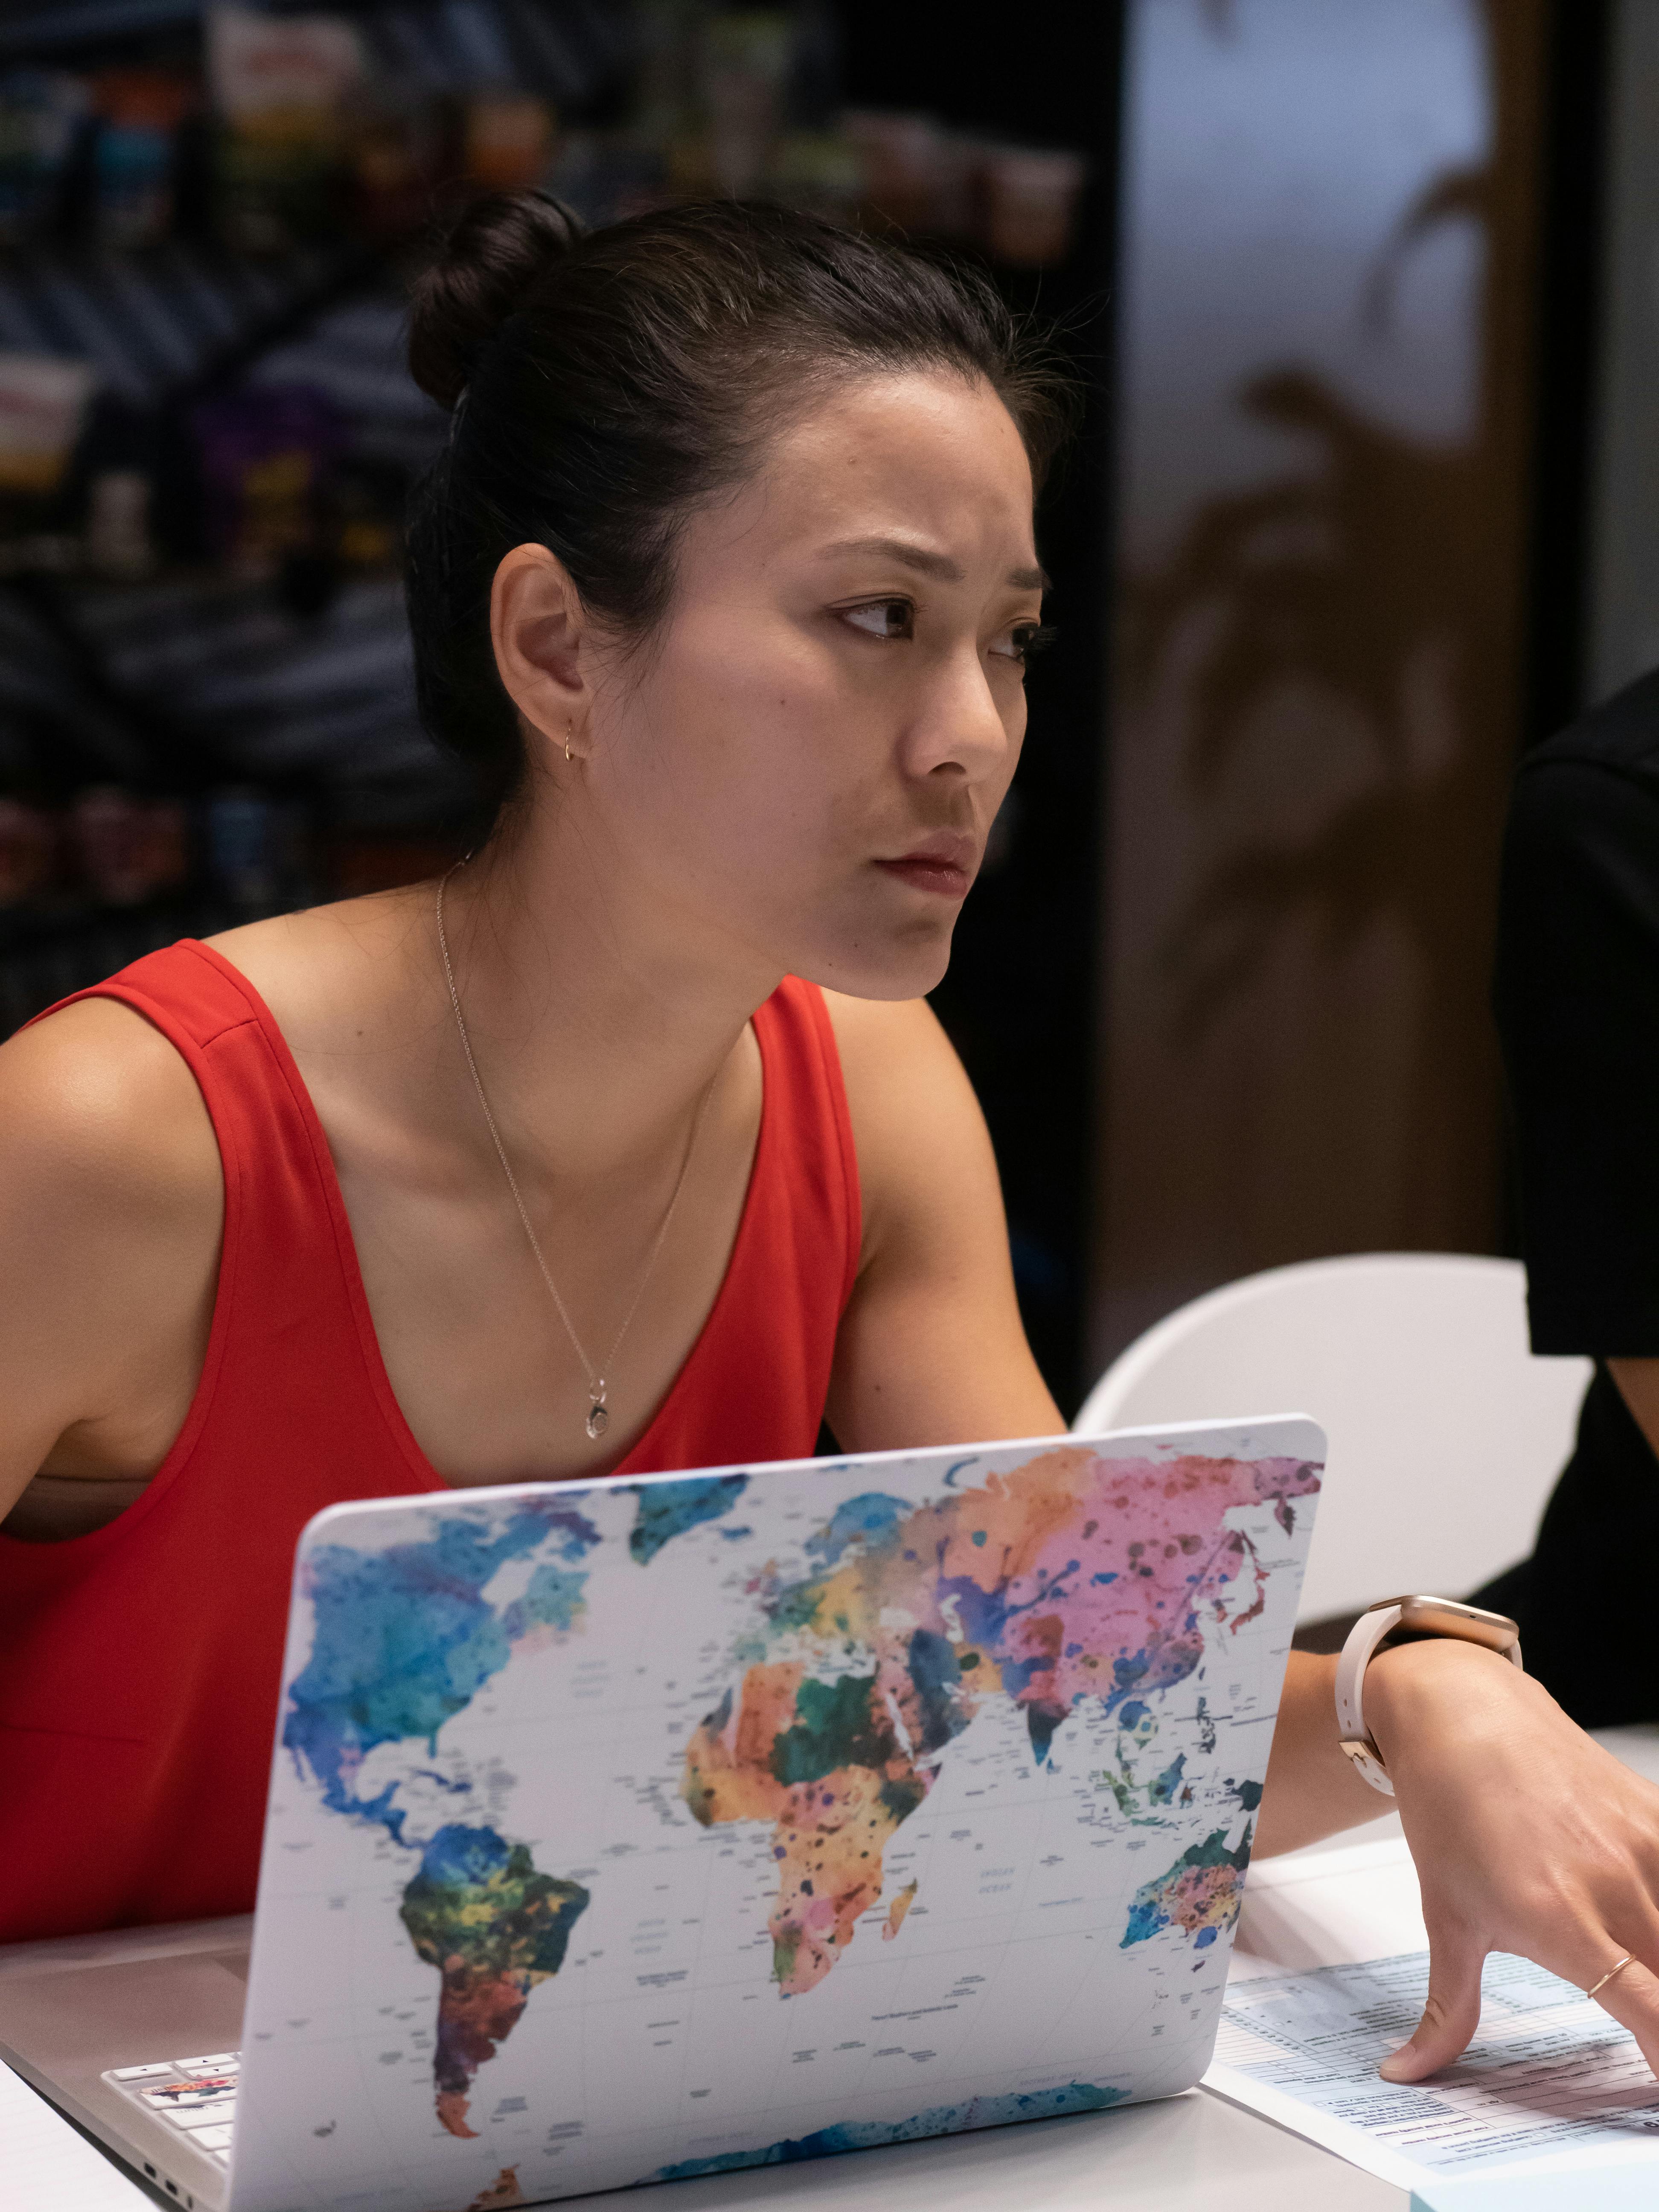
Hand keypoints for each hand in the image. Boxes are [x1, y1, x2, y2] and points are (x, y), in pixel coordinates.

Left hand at [1366, 1638, 1658, 2078]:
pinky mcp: (1657, 1816)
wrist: (1462, 1715)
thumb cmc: (1449, 1811)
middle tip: (1643, 2030)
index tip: (1657, 2089)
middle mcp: (1613, 1886)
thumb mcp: (1447, 1918)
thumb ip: (1447, 2009)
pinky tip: (1642, 1916)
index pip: (1653, 2016)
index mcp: (1560, 1922)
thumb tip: (1410, 2072)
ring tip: (1635, 1967)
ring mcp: (1643, 1847)